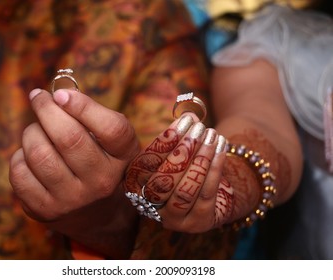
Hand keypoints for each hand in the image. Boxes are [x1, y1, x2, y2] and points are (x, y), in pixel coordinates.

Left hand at [9, 88, 139, 256]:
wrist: (98, 215)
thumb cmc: (102, 164)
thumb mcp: (112, 142)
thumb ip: (93, 116)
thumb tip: (58, 95)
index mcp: (123, 159)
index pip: (112, 130)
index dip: (84, 106)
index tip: (61, 94)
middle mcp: (102, 182)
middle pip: (69, 138)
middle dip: (46, 110)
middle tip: (39, 98)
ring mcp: (73, 199)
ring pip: (40, 154)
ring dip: (31, 132)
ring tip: (36, 130)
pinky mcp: (46, 210)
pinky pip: (20, 174)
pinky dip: (20, 156)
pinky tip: (30, 155)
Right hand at [124, 114, 233, 232]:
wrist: (206, 191)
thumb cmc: (183, 165)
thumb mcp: (173, 151)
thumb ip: (176, 136)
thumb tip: (189, 113)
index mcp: (134, 185)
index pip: (146, 162)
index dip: (166, 140)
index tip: (185, 120)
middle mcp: (148, 205)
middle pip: (164, 178)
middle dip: (184, 150)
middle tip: (199, 128)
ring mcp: (172, 218)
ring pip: (185, 188)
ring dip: (201, 159)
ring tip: (212, 135)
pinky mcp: (196, 223)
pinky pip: (206, 195)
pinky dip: (215, 169)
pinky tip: (220, 148)